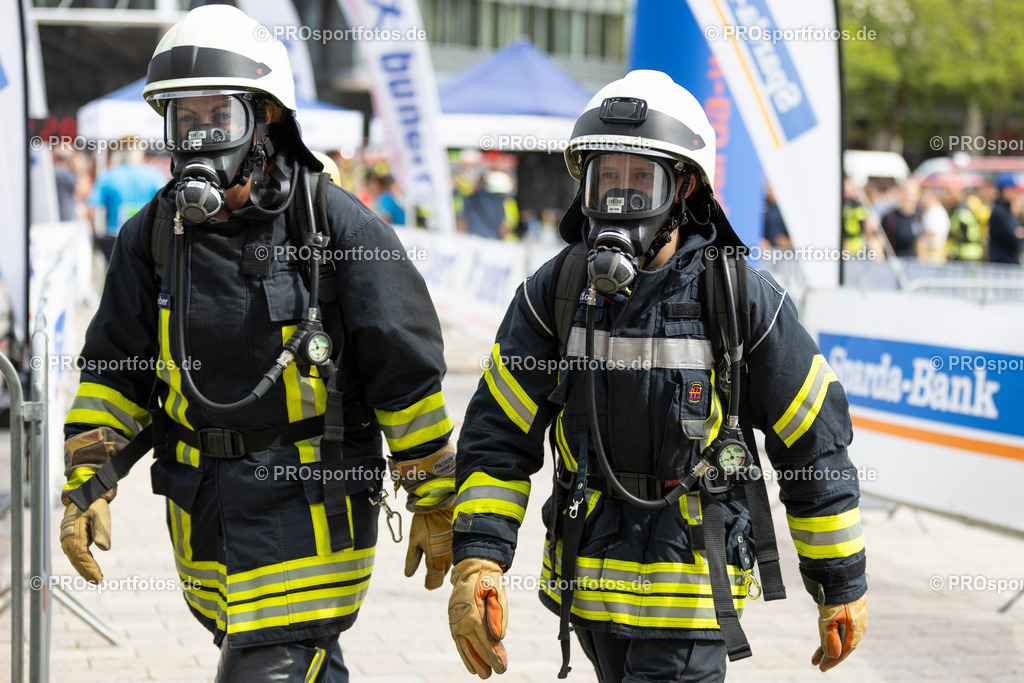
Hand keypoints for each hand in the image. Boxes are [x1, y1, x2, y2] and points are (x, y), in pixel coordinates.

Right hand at [59, 499, 111, 582]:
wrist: (84, 495)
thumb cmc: (93, 504)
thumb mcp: (100, 514)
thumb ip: (101, 531)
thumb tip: (104, 549)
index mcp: (74, 533)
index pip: (82, 555)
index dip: (90, 567)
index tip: (98, 576)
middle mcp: (68, 538)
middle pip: (77, 560)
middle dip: (86, 572)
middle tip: (97, 582)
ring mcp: (68, 539)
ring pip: (75, 559)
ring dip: (84, 569)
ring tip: (95, 580)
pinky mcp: (72, 539)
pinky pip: (77, 554)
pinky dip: (83, 562)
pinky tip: (91, 570)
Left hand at [405, 507, 452, 589]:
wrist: (440, 504)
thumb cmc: (424, 521)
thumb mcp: (414, 540)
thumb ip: (412, 559)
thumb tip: (408, 575)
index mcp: (435, 559)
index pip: (435, 580)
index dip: (430, 584)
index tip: (427, 584)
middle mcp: (447, 558)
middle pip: (442, 574)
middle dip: (435, 575)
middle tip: (429, 573)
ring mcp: (453, 550)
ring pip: (448, 565)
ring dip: (442, 566)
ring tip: (434, 560)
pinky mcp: (457, 543)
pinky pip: (453, 555)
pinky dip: (447, 557)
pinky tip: (441, 550)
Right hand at [449, 558, 507, 678]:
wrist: (471, 570)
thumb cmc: (489, 582)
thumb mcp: (498, 594)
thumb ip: (498, 616)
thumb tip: (498, 638)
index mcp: (474, 615)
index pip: (485, 642)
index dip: (493, 657)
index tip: (501, 667)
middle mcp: (462, 622)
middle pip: (475, 649)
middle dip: (485, 663)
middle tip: (495, 674)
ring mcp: (456, 623)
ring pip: (464, 649)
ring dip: (473, 663)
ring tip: (482, 674)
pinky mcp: (453, 623)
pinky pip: (459, 643)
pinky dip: (464, 655)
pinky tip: (470, 664)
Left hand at [811, 594, 867, 671]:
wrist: (841, 576)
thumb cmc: (836, 599)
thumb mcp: (829, 620)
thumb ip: (830, 638)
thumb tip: (832, 656)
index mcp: (855, 631)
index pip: (843, 651)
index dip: (832, 661)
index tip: (821, 668)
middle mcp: (857, 626)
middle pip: (842, 645)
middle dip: (828, 655)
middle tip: (816, 663)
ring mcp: (854, 617)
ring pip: (840, 636)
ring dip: (829, 645)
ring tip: (816, 654)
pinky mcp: (849, 609)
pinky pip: (840, 627)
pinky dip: (832, 634)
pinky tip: (827, 636)